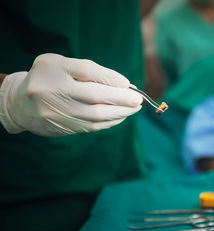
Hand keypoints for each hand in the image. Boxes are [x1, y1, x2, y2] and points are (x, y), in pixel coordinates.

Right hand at [0, 53, 142, 135]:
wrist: (22, 104)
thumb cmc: (48, 78)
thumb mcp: (62, 64)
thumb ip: (90, 70)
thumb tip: (123, 84)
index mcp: (53, 72)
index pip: (86, 72)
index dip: (110, 79)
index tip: (128, 84)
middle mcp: (54, 93)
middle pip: (94, 98)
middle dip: (121, 100)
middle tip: (139, 100)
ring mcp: (58, 114)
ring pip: (95, 116)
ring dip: (120, 113)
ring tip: (134, 108)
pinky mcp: (63, 129)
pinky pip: (92, 127)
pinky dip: (109, 122)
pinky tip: (120, 116)